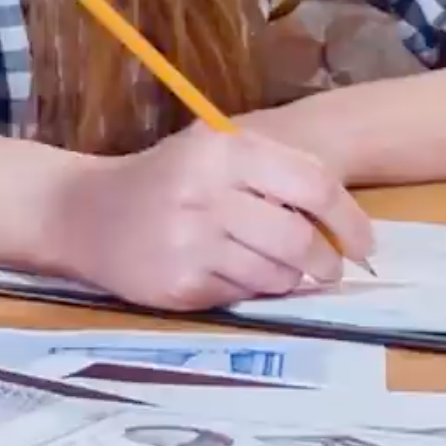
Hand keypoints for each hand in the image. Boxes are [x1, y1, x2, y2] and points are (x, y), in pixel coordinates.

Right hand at [49, 125, 375, 310]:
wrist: (82, 212)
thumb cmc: (163, 179)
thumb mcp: (212, 153)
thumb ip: (271, 174)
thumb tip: (341, 221)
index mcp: (224, 150)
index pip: (314, 184)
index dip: (349, 219)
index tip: (363, 242)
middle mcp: (208, 193)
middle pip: (300, 239)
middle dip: (326, 262)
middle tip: (329, 268)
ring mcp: (192, 242)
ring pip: (276, 274)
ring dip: (290, 279)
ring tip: (278, 270)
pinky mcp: (180, 284)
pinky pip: (242, 295)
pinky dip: (251, 290)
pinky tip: (232, 274)